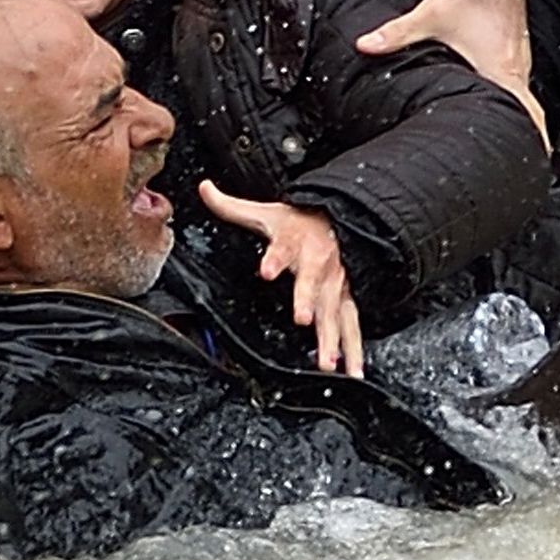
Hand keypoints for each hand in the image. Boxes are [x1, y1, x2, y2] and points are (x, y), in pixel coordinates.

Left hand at [198, 181, 364, 375]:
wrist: (341, 220)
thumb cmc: (298, 222)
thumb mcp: (266, 211)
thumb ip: (232, 206)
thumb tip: (204, 188)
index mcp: (295, 243)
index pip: (282, 249)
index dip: (274, 259)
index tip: (266, 270)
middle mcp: (317, 266)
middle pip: (312, 285)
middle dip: (308, 302)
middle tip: (302, 319)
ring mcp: (334, 285)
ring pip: (335, 312)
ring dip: (332, 338)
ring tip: (327, 363)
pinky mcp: (345, 299)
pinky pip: (352, 326)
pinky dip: (354, 350)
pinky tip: (354, 372)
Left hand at [355, 0, 547, 139]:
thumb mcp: (432, 13)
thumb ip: (398, 33)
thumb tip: (366, 45)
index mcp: (499, 68)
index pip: (526, 112)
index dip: (533, 137)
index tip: (533, 157)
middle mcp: (514, 67)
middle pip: (526, 110)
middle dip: (523, 134)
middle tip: (513, 157)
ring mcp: (516, 57)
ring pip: (519, 95)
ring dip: (514, 114)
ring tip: (501, 136)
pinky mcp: (512, 48)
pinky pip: (514, 79)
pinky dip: (509, 95)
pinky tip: (492, 101)